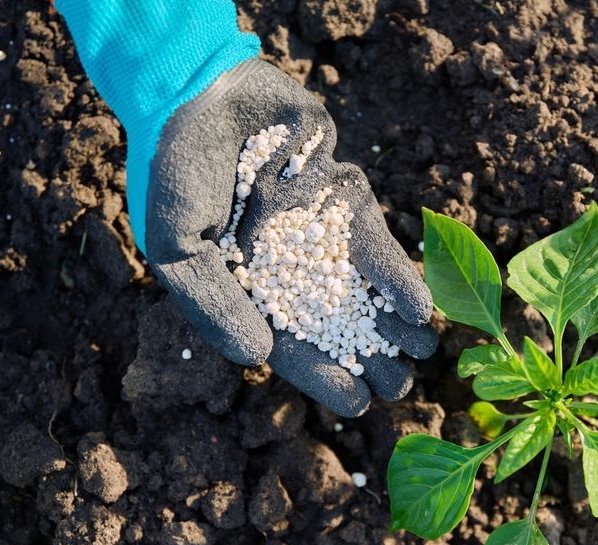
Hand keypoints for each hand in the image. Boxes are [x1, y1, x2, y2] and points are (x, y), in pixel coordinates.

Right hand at [144, 59, 435, 416]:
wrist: (197, 85)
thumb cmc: (172, 168)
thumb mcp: (174, 246)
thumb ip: (212, 304)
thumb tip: (257, 360)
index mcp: (243, 284)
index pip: (286, 342)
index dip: (322, 375)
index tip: (358, 405)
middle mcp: (284, 263)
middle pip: (333, 321)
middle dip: (368, 355)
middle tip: (402, 386)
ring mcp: (316, 230)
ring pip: (361, 286)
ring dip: (393, 321)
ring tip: (424, 353)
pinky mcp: (342, 196)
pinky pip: (374, 241)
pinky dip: (396, 273)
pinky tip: (421, 307)